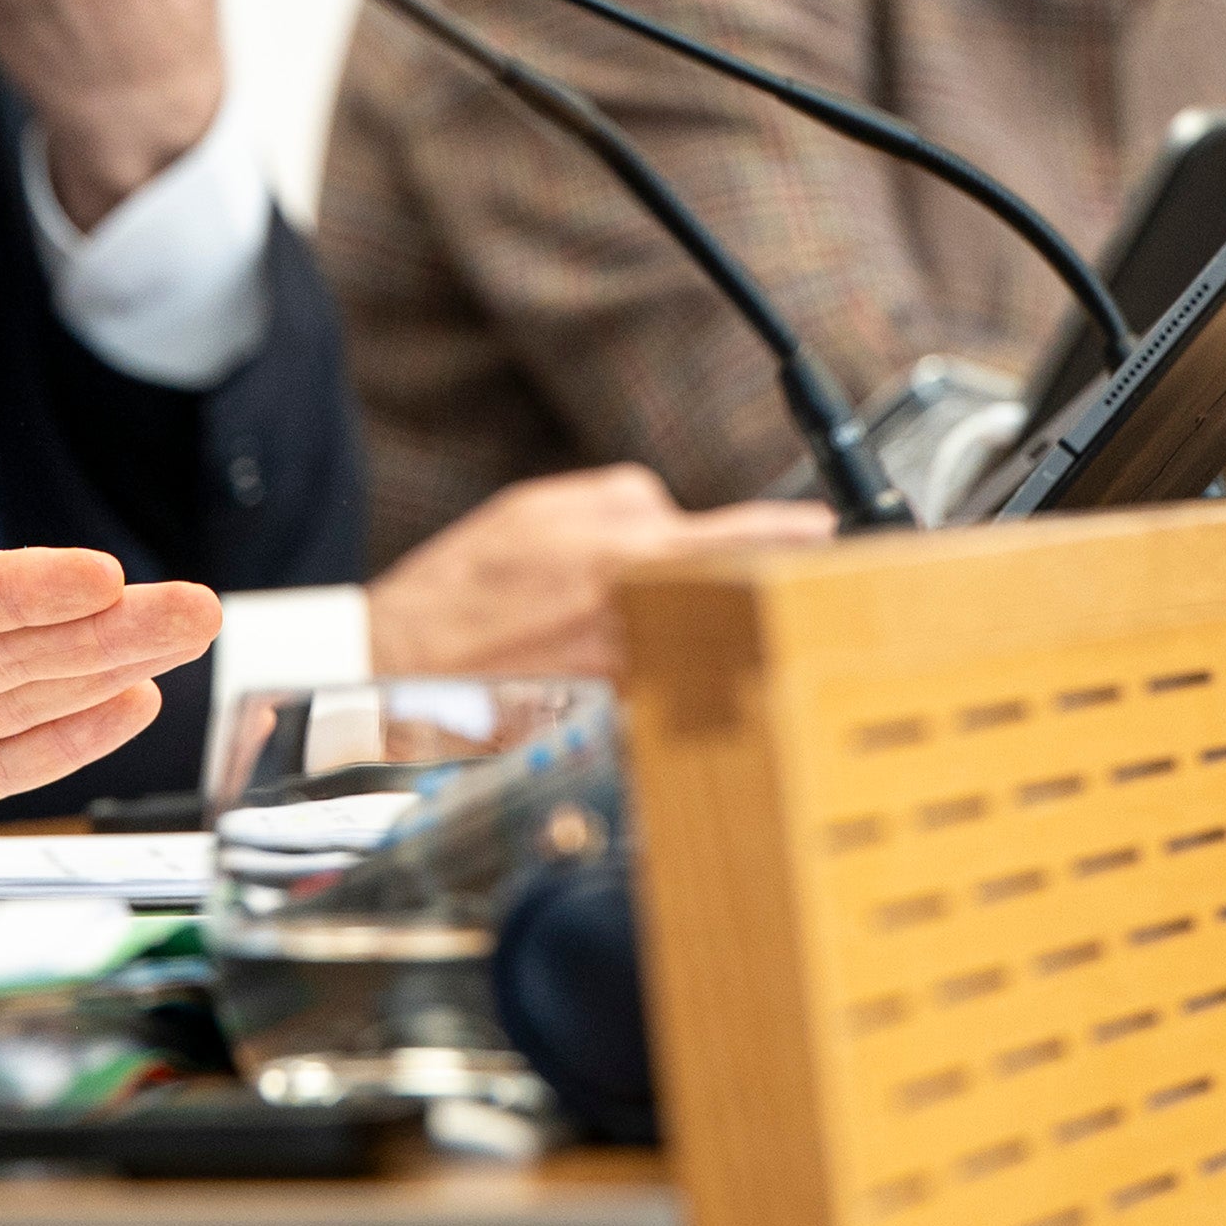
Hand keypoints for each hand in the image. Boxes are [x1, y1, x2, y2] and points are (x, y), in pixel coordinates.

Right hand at [363, 467, 834, 681]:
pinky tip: (612, 687)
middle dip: (750, 589)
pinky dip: (657, 684)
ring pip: (700, 645)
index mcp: (618, 553)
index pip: (733, 535)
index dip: (788, 532)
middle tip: (771, 587)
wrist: (400, 676)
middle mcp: (638, 618)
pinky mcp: (620, 726)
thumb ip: (617, 499)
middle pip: (734, 597)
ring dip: (694, 639)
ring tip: (631, 641)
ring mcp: (636, 678)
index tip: (826, 530)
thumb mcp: (531, 508)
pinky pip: (666, 692)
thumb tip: (669, 510)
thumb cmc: (459, 593)